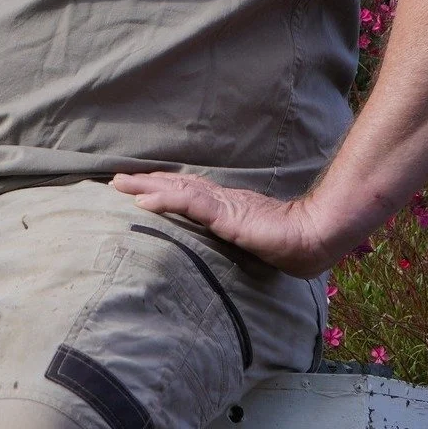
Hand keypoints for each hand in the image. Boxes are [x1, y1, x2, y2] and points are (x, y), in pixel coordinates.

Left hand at [111, 172, 334, 278]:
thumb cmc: (288, 243)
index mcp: (225, 206)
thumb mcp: (253, 240)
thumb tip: (228, 250)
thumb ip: (237, 239)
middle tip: (115, 179)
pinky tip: (143, 202)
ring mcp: (222, 205)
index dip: (161, 187)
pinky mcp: (225, 214)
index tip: (137, 186)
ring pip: (177, 190)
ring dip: (146, 187)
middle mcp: (220, 199)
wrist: (312, 238)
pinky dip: (164, 201)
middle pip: (175, 186)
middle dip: (144, 182)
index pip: (186, 193)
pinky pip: (189, 205)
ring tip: (120, 184)